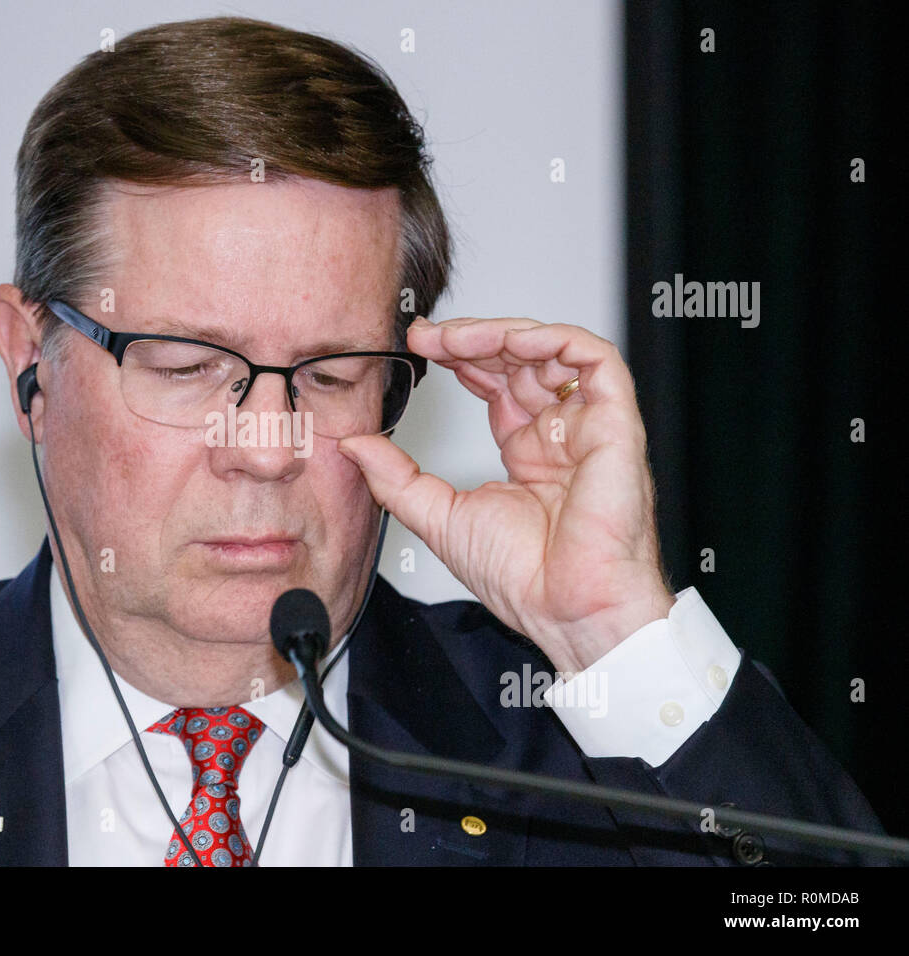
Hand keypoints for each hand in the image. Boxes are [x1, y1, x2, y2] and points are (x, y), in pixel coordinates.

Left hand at [338, 316, 674, 674]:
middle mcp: (559, 434)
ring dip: (503, 334)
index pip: (496, 383)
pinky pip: (597, 360)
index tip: (419, 346)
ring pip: (553, 351)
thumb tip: (355, 444)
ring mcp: (589, 427)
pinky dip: (553, 340)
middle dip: (472, 339)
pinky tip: (509, 341)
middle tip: (427, 336)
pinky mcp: (616, 424)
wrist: (566, 610)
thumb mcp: (437, 516)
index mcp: (528, 453)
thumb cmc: (523, 579)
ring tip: (456, 338)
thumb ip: (395, 476)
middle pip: (521, 360)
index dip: (460, 357)